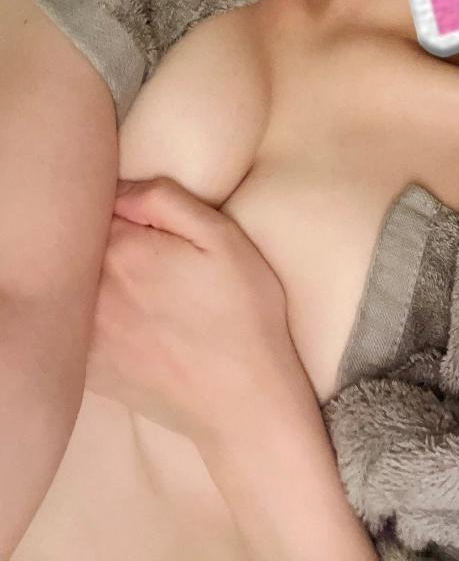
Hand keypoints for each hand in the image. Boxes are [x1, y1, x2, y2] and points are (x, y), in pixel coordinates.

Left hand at [86, 176, 302, 447]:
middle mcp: (93, 289)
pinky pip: (77, 326)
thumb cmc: (244, 316)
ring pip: (79, 284)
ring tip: (150, 294)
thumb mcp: (223, 238)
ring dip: (103, 279)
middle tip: (157, 260)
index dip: (127, 207)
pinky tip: (136, 325)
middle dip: (111, 240)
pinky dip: (98, 318)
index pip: (99, 204)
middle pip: (83, 244)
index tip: (153, 223)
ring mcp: (86, 333)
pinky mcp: (89, 367)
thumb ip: (164, 199)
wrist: (245, 404)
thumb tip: (121, 189)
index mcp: (123, 250)